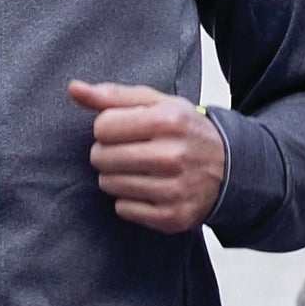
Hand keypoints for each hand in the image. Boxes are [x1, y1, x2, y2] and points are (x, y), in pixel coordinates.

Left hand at [71, 81, 224, 231]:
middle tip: (129, 152)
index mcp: (168, 121)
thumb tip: (73, 88)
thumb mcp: (157, 104)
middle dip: (107, 153)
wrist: (230, 169)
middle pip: (101, 157)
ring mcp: (174, 189)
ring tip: (139, 169)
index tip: (124, 130)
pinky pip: (123, 210)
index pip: (102, 126)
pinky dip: (129, 201)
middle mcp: (173, 156)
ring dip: (116, 177)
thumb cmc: (185, 131)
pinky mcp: (172, 217)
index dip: (107, 128)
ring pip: (109, 184)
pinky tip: (148, 189)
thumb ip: (113, 96)